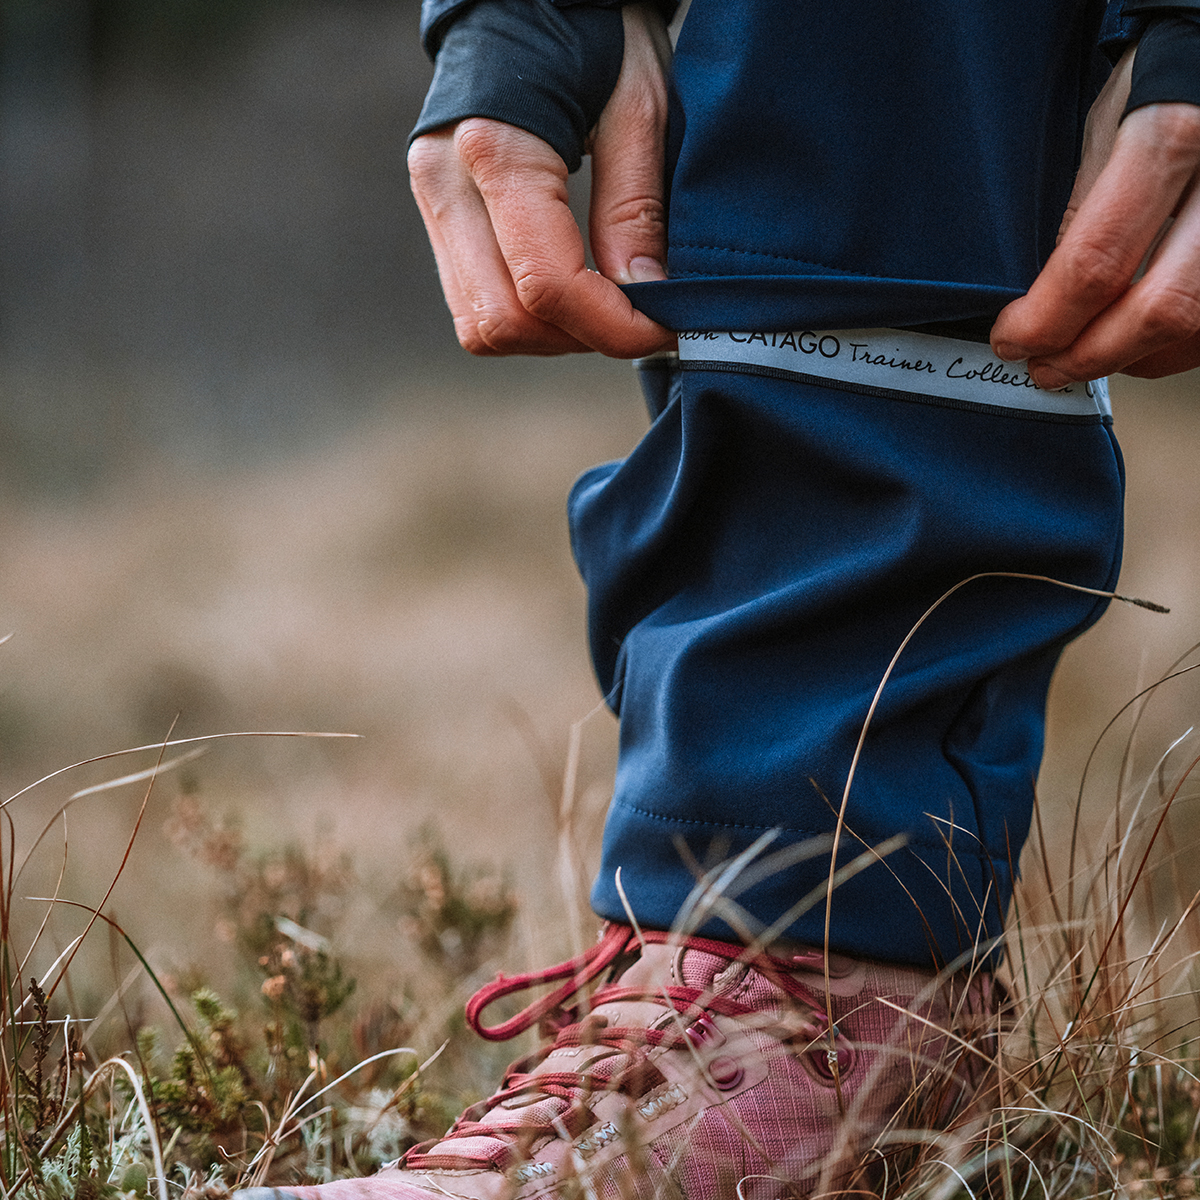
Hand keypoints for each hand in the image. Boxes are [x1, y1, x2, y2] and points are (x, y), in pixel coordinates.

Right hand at [407, 4, 674, 357]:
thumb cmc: (595, 28)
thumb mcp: (639, 106)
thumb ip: (636, 208)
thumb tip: (645, 298)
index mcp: (497, 147)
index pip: (547, 284)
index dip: (612, 326)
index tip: (664, 327)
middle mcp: (446, 180)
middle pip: (503, 321)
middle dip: (578, 337)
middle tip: (638, 318)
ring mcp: (433, 200)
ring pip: (482, 324)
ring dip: (551, 334)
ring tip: (607, 303)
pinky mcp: (438, 213)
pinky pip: (475, 301)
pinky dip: (528, 315)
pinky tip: (574, 288)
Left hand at [991, 47, 1199, 383]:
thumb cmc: (1161, 79)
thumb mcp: (1106, 129)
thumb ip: (1082, 215)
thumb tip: (1046, 300)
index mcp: (1171, 139)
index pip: (1096, 263)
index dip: (1044, 320)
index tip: (1010, 338)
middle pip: (1160, 309)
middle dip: (1088, 355)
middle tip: (1043, 367)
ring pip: (1198, 326)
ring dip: (1132, 359)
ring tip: (1082, 356)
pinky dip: (1172, 345)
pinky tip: (1133, 342)